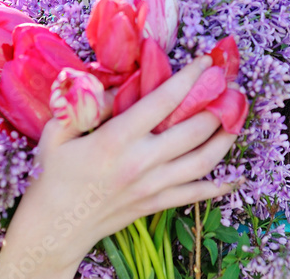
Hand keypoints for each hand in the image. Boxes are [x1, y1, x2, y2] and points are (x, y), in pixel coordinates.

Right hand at [0, 55, 238, 278]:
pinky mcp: (156, 204)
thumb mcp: (57, 132)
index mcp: (117, 139)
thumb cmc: (53, 175)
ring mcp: (152, 186)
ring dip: (225, 139)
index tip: (206, 62)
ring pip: (202, 161)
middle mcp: (141, 162)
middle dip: (217, 106)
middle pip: (193, 130)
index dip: (189, 78)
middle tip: (231, 88)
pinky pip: (195, 194)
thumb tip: (114, 84)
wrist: (54, 228)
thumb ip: (83, 104)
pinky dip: (218, 186)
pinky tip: (234, 177)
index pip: (163, 101)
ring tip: (236, 119)